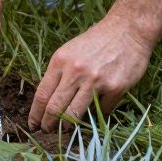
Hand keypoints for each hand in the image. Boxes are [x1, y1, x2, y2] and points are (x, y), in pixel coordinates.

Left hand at [29, 14, 153, 130]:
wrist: (128, 29)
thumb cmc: (96, 40)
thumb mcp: (70, 51)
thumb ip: (59, 73)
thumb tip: (49, 101)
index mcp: (60, 61)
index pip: (42, 94)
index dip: (36, 114)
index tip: (33, 124)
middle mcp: (75, 72)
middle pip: (55, 108)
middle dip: (48, 124)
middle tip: (47, 131)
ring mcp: (96, 81)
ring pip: (75, 114)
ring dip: (68, 126)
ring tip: (65, 129)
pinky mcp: (115, 88)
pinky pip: (101, 111)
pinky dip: (95, 117)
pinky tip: (92, 116)